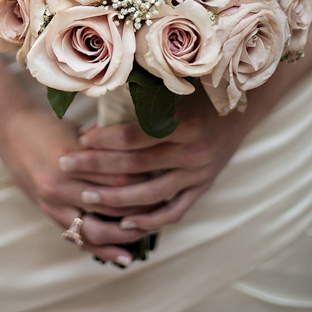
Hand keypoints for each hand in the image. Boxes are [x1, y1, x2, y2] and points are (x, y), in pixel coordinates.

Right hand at [1, 104, 152, 265]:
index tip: (165, 181)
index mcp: (71, 158)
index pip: (116, 177)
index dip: (144, 181)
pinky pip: (79, 238)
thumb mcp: (78, 129)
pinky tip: (124, 256)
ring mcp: (52, 202)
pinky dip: (102, 249)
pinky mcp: (48, 213)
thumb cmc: (48, 125)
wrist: (9, 132)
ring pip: (96, 228)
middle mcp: (61, 184)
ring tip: (150, 232)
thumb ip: (106, 144)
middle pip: (110, 205)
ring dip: (125, 234)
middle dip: (140, 209)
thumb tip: (145, 151)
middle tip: (166, 208)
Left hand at [57, 84, 255, 234]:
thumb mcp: (175, 89)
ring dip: (115, 198)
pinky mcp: (203, 188)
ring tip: (86, 196)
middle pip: (136, 166)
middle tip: (66, 165)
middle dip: (97, 166)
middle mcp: (193, 153)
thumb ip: (141, 99)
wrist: (245, 106)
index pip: (135, 137)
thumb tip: (99, 109)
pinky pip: (174, 211)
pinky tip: (123, 222)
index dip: (104, 139)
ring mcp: (199, 175)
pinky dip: (149, 220)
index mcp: (185, 124)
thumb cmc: (202, 91)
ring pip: (150, 195)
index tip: (79, 138)